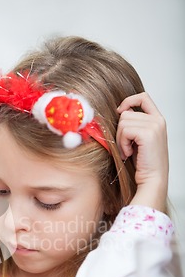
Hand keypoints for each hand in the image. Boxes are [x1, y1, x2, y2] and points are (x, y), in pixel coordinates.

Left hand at [116, 92, 167, 211]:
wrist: (152, 179)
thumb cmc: (142, 163)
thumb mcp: (137, 140)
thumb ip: (132, 125)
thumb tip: (118, 113)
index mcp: (157, 119)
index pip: (143, 97)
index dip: (128, 101)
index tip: (119, 112)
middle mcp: (158, 120)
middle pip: (126, 113)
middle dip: (120, 131)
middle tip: (125, 147)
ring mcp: (155, 125)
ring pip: (123, 122)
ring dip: (120, 139)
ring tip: (128, 151)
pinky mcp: (148, 133)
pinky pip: (125, 131)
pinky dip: (122, 143)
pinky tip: (129, 153)